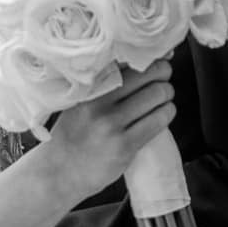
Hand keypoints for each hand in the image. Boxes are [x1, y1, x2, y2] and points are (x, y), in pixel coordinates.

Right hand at [35, 60, 175, 201]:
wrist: (60, 172)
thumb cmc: (73, 133)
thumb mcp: (79, 101)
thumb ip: (103, 83)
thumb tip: (143, 60)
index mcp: (86, 87)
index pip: (125, 59)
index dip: (146, 55)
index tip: (155, 55)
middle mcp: (98, 102)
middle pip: (148, 73)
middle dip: (162, 73)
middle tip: (162, 78)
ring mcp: (111, 124)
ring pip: (158, 94)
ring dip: (166, 94)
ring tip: (161, 98)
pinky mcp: (125, 145)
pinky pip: (159, 120)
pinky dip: (167, 113)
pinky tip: (161, 114)